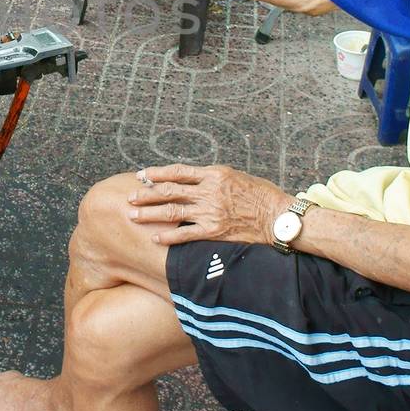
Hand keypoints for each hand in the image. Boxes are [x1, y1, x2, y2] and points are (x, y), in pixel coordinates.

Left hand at [126, 164, 289, 246]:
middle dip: (146, 194)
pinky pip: (185, 235)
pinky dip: (168, 237)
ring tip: (133, 215)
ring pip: (172, 211)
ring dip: (150, 214)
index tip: (142, 175)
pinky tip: (155, 238)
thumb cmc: (261, 196)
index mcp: (214, 174)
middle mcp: (209, 191)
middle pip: (169, 191)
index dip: (157, 173)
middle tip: (130, 197)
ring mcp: (210, 212)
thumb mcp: (236, 177)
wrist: (279, 217)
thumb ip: (213, 178)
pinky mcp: (214, 232)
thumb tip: (194, 180)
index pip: (178, 172)